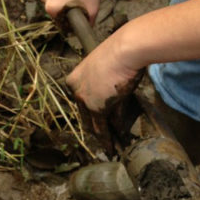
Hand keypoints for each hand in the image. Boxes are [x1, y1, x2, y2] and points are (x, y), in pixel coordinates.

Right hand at [40, 0, 102, 23]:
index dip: (74, 23)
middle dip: (70, 13)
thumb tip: (87, 30)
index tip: (83, 17)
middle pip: (60, 14)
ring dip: (67, 4)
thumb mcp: (92, 9)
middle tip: (83, 6)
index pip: (63, 24)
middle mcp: (44, 0)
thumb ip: (89, 23)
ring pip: (59, 4)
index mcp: (51, 9)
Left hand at [65, 31, 142, 151]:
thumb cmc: (121, 53)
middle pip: (85, 117)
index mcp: (74, 79)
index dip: (90, 114)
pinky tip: (115, 146)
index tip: (99, 123)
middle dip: (95, 130)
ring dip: (104, 139)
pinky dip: (109, 139)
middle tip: (104, 140)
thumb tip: (115, 99)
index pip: (81, 102)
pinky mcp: (98, 108)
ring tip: (111, 149)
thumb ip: (105, 84)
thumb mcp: (106, 68)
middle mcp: (76, 91)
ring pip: (93, 125)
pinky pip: (103, 128)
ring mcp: (85, 100)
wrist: (125, 51)